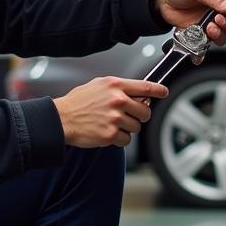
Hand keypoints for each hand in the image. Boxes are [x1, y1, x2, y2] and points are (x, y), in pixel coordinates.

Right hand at [53, 76, 168, 147]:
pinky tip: (108, 133)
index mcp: (115, 86)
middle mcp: (117, 100)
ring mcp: (115, 118)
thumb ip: (118, 88)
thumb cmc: (77, 103)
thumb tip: (136, 93)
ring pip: (136, 127)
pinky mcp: (110, 134)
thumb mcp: (98, 85)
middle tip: (129, 116)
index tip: (164, 92)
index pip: (145, 87)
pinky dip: (120, 139)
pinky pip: (126, 140)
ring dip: (128, 128)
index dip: (158, 90)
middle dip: (140, 116)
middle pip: (145, 111)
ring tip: (112, 124)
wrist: (61, 119)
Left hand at [154, 0, 225, 46]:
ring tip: (209, 28)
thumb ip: (214, 0)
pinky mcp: (207, 32)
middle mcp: (222, 8)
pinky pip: (216, 40)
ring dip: (222, 34)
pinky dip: (214, 42)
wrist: (162, 2)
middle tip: (217, 21)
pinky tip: (206, 37)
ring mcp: (215, 21)